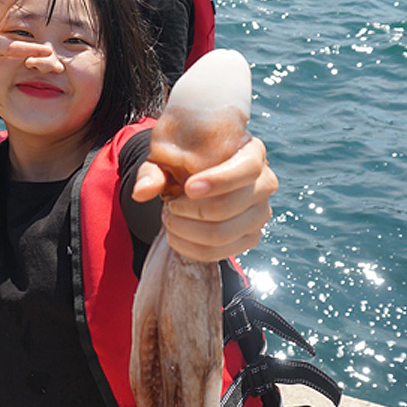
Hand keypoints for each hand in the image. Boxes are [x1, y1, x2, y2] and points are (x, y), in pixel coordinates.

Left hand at [132, 136, 277, 261]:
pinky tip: (176, 235)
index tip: (188, 187)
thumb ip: (153, 172)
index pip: (247, 167)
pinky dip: (190, 248)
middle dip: (189, 211)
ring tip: (169, 218)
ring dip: (186, 230)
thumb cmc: (187, 163)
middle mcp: (265, 183)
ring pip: (222, 233)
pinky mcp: (251, 238)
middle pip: (231, 205)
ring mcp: (261, 213)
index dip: (220, 180)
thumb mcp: (169, 159)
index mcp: (253, 152)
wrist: (200, 179)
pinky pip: (219, 253)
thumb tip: (142, 191)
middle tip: (168, 205)